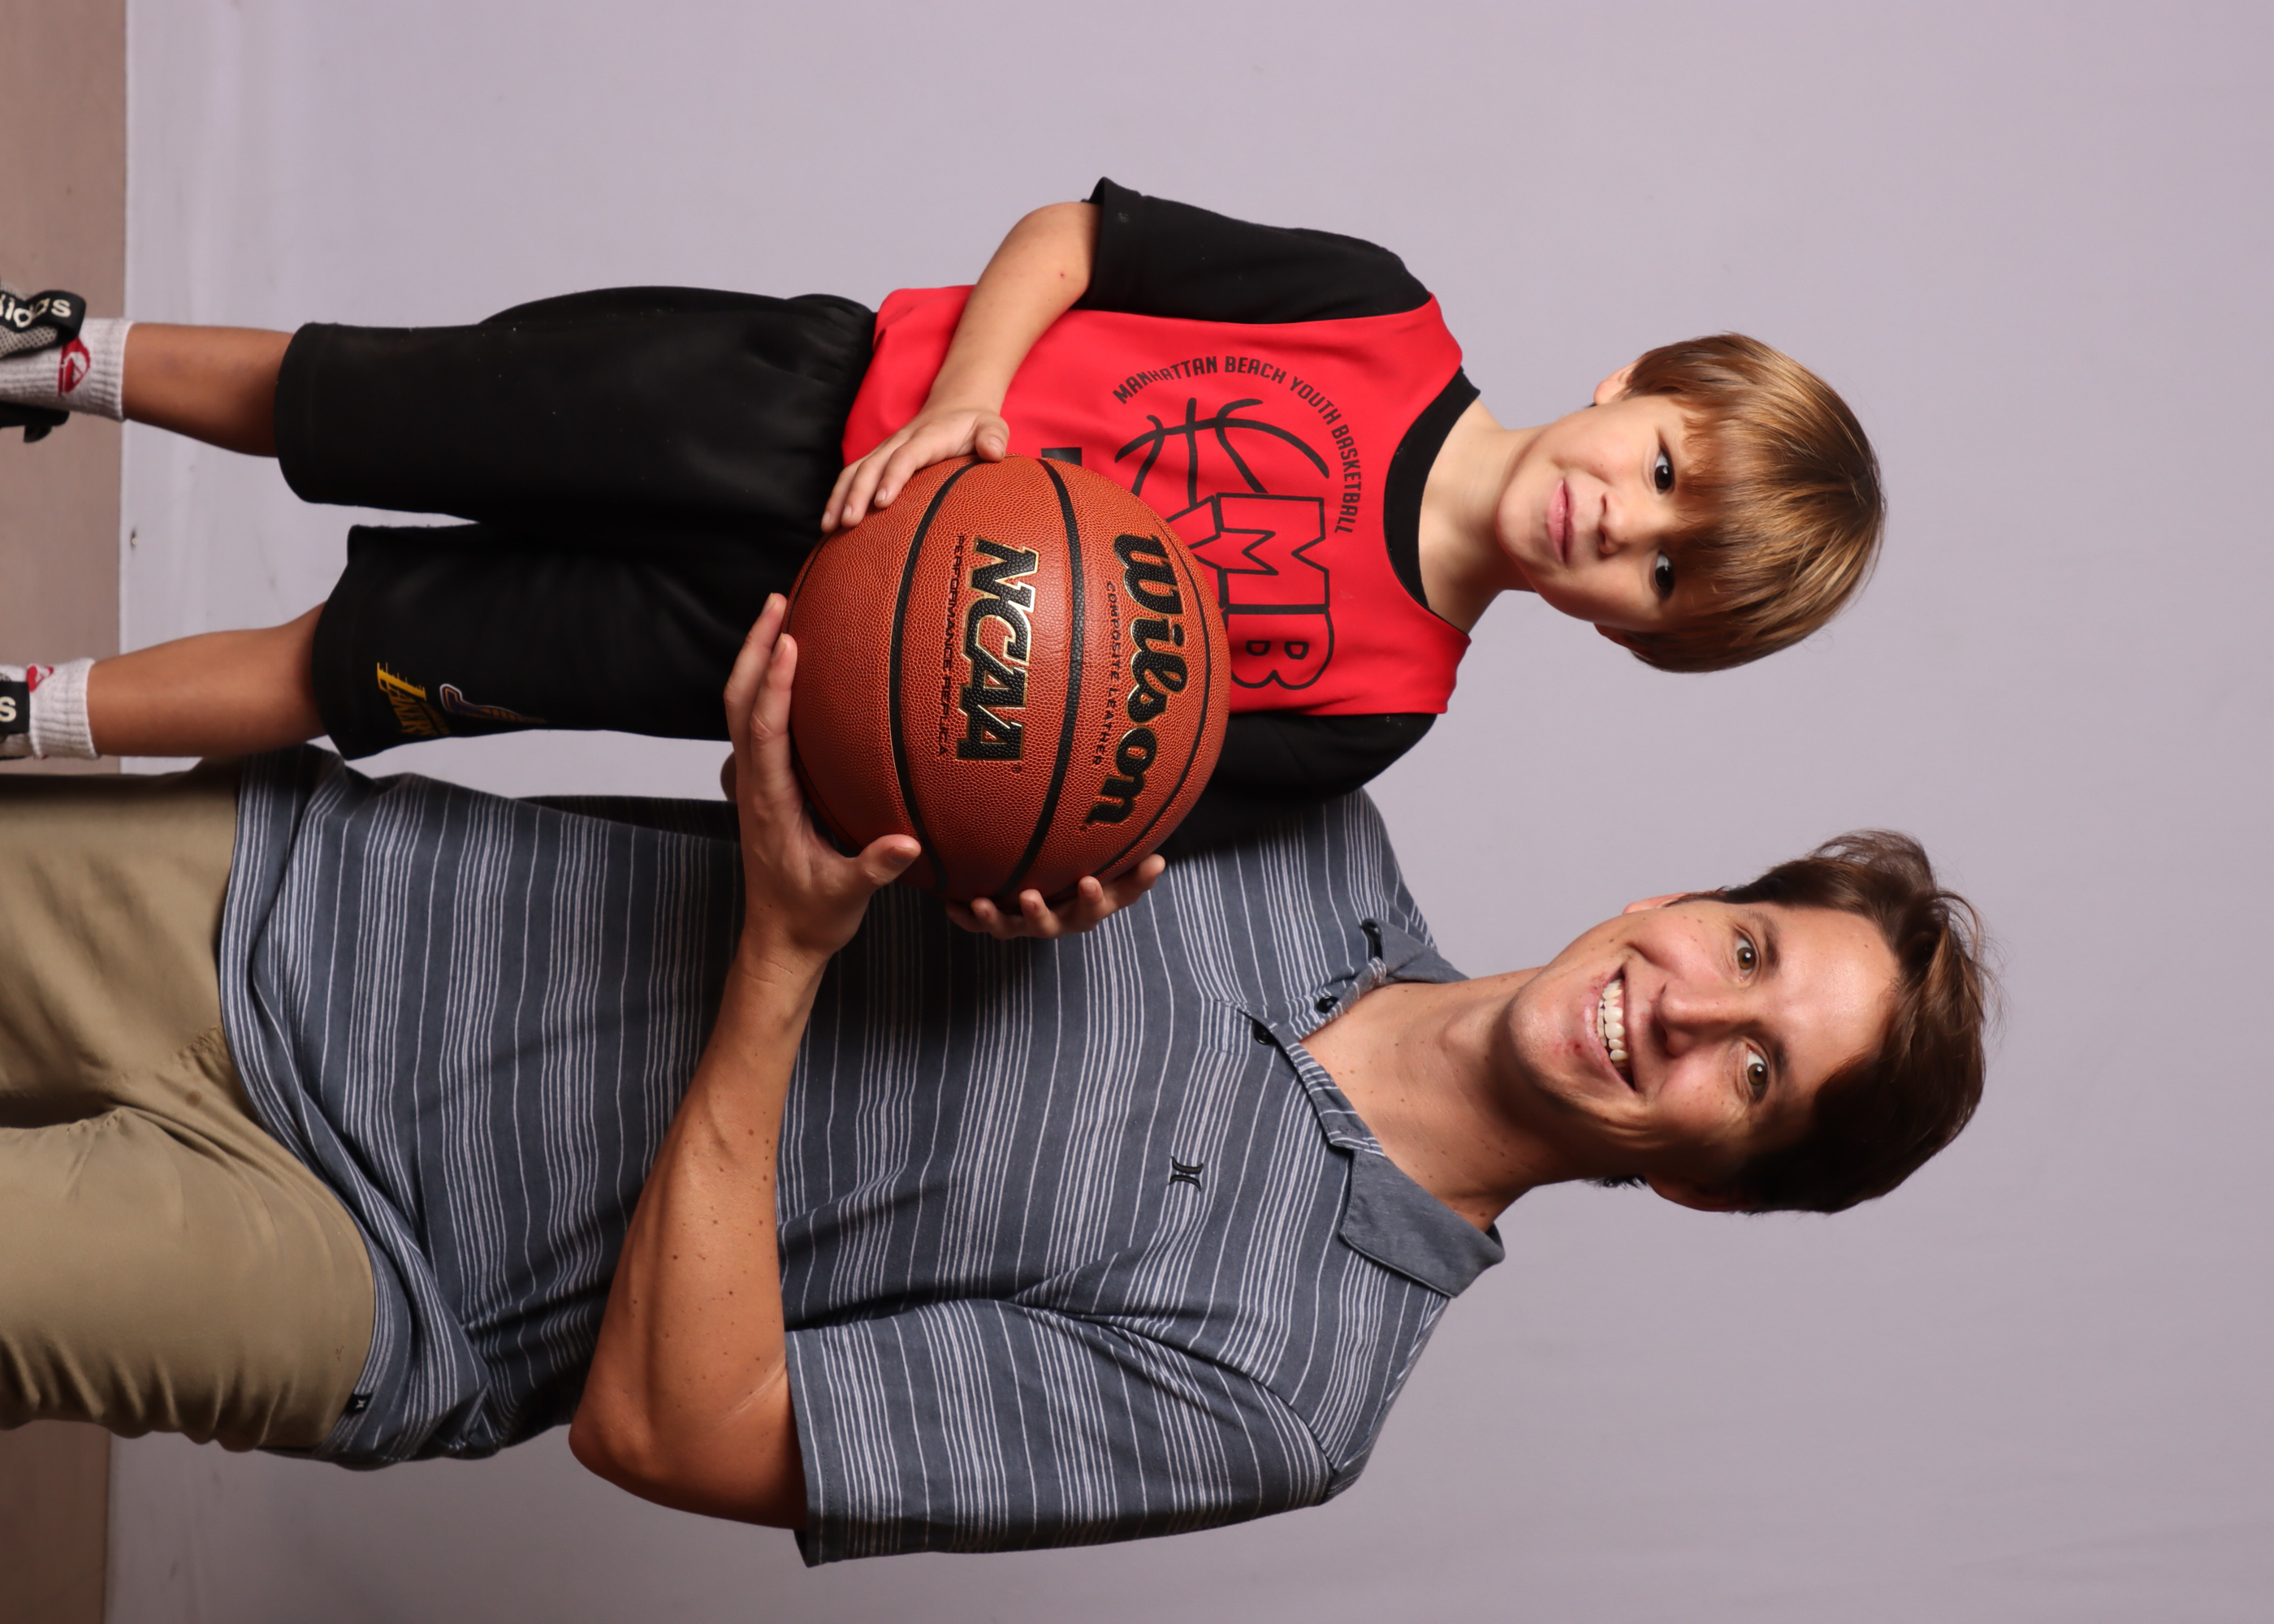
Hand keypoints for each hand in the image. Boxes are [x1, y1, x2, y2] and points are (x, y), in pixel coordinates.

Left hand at [723, 595, 919, 968]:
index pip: (763, 732)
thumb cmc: (810, 917)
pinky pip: (759, 721)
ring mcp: (752, 781)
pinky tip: (801, 668)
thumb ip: (873, 868)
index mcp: (768, 803)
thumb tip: (907, 844)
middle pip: (739, 701)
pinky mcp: (763, 783)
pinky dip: (770, 684)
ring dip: (757, 659)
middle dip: (754, 648)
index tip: (787, 642)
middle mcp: (752, 783)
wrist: (779, 940)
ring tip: (785, 614)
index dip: (773, 685)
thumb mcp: (845, 896)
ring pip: (743, 707)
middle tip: (779, 601)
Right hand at [822, 402, 1010, 532]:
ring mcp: (885, 451)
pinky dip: (838, 496)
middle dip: (857, 494)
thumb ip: (993, 437)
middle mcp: (900, 442)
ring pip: (855, 471)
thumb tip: (992, 452)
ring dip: (840, 497)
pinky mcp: (879, 459)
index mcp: (926, 437)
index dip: (893, 477)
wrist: (955, 406)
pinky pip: (853, 476)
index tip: (883, 502)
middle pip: (872, 466)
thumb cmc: (975, 424)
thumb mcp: (991, 425)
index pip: (906, 457)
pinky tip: (830, 523)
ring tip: (829, 527)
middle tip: (848, 523)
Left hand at [942, 856, 1166, 940]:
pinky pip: (980, 922)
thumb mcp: (1113, 870)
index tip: (1091, 881)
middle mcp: (1056, 919)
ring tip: (983, 904)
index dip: (1097, 897)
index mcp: (1085, 907)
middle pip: (1049, 925)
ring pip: (1010, 929)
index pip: (1098, 906)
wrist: (1053, 887)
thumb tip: (1160, 859)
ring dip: (995, 919)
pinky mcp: (999, 919)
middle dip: (1038, 914)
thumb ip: (1134, 870)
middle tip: (1029, 897)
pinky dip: (966, 915)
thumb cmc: (1088, 870)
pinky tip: (950, 903)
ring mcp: (1025, 922)